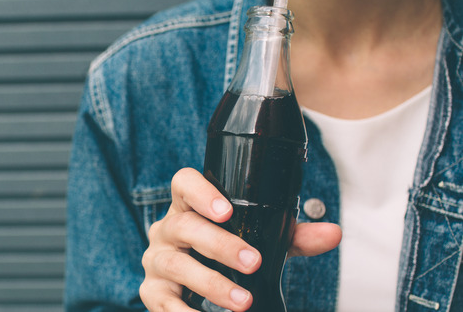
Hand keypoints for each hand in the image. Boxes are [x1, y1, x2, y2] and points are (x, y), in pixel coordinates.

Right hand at [140, 167, 341, 311]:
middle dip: (220, 245)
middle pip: (184, 226)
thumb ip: (291, 237)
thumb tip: (332, 233)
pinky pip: (163, 302)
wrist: (188, 287)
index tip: (228, 211)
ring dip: (211, 283)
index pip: (183, 184)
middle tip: (254, 263)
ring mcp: (156, 260)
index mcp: (188, 207)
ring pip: (176, 264)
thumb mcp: (256, 242)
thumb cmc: (223, 255)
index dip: (201, 193)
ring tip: (244, 301)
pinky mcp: (152, 292)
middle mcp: (167, 230)